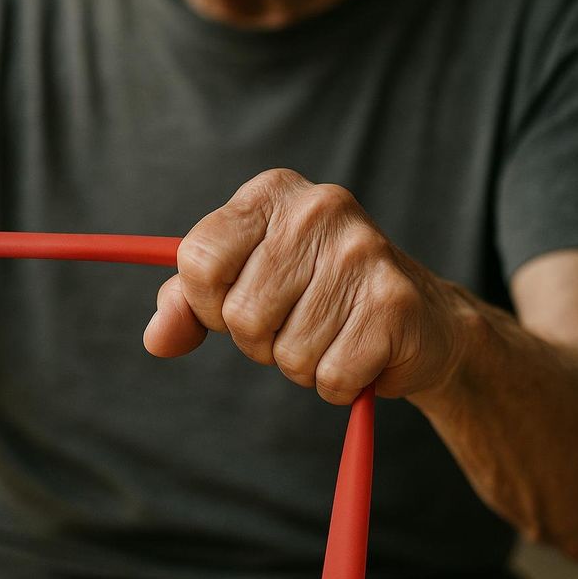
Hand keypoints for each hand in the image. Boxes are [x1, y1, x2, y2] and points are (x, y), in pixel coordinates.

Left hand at [144, 169, 473, 403]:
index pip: (199, 259)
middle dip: (259, 342)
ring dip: (301, 365)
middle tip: (295, 324)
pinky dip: (338, 384)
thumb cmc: (314, 298)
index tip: (231, 306)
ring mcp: (361, 252)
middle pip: (240, 315)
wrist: (420, 318)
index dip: (206, 304)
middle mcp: (319, 209)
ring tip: (332, 336)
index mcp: (271, 194)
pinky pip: (330, 376)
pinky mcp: (393, 302)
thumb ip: (187, 305)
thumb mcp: (241, 285)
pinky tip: (361, 354)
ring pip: (286, 353)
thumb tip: (157, 338)